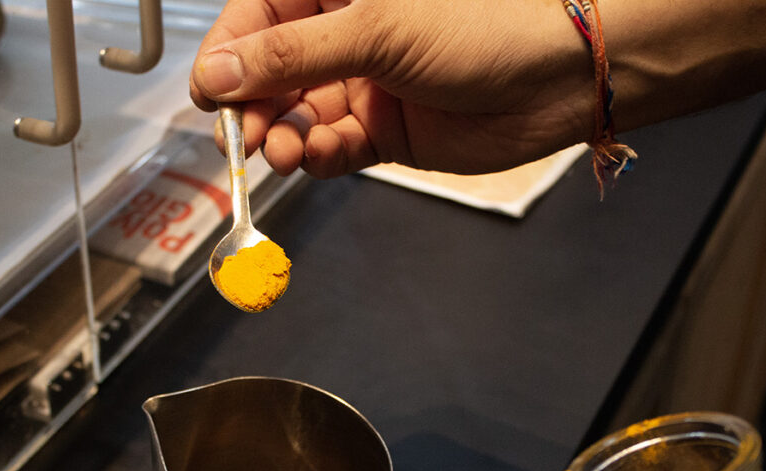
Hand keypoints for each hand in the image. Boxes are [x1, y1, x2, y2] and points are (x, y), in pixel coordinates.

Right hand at [188, 0, 595, 177]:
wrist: (555, 81)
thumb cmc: (487, 26)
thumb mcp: (375, 30)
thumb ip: (292, 55)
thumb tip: (222, 72)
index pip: (257, 18)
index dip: (228, 55)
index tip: (210, 92)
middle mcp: (345, 35)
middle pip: (270, 73)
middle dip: (253, 106)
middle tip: (244, 135)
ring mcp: (363, 84)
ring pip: (297, 116)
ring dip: (283, 138)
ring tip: (282, 152)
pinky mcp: (383, 130)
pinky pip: (332, 148)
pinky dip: (320, 157)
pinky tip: (319, 158)